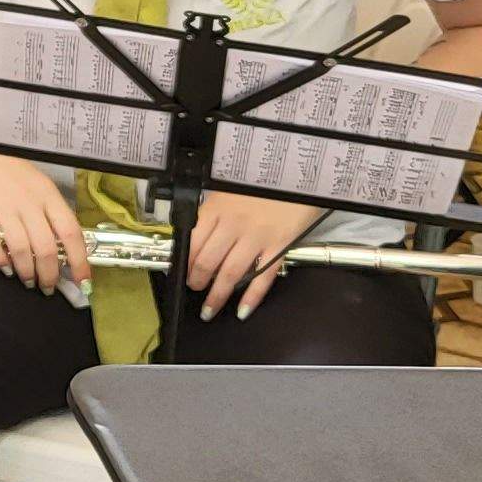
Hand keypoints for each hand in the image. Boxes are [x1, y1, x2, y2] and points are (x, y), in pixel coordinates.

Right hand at [0, 149, 86, 296]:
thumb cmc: (13, 171)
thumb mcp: (41, 186)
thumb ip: (52, 213)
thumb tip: (65, 249)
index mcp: (48, 196)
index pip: (71, 232)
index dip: (79, 261)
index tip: (83, 281)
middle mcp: (28, 203)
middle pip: (46, 247)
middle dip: (50, 274)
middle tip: (48, 287)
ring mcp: (3, 208)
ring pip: (21, 250)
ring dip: (27, 272)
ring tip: (28, 281)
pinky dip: (0, 261)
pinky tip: (6, 268)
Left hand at [185, 190, 315, 319]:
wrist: (297, 172)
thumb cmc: (263, 182)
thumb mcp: (230, 191)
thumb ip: (215, 214)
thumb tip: (198, 238)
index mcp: (218, 209)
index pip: (193, 243)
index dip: (185, 264)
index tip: (183, 273)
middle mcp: (234, 224)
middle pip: (208, 261)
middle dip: (198, 282)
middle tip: (195, 291)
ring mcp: (258, 237)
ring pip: (231, 273)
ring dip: (218, 296)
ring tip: (210, 309)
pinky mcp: (280, 245)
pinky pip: (263, 277)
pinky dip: (252, 297)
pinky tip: (243, 309)